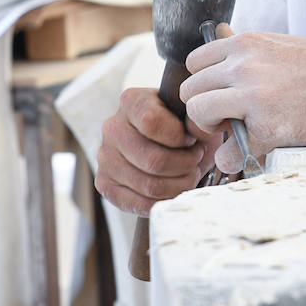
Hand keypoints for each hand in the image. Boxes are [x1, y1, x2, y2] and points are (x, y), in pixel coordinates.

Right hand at [94, 87, 221, 216]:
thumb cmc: (181, 126)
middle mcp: (112, 128)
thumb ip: (197, 120)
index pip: (151, 123)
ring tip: (188, 173)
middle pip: (153, 160)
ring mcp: (105, 158)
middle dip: (185, 165)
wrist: (166, 142)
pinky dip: (163, 201)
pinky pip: (138, 204)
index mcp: (131, 101)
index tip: (192, 139)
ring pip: (149, 185)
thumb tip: (199, 130)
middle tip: (195, 160)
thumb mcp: (192, 115)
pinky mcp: (105, 184)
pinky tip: (174, 189)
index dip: (179, 137)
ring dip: (178, 184)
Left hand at [180, 25, 305, 173]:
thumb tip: (217, 32)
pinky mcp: (265, 129)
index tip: (220, 94)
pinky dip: (233, 158)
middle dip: (203, 107)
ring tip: (234, 131)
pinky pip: (227, 152)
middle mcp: (243, 66)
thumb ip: (246, 47)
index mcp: (246, 44)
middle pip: (191, 89)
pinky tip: (250, 152)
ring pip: (198, 113)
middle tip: (225, 117)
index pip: (195, 62)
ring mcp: (252, 97)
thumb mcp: (280, 44)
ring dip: (211, 127)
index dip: (204, 82)